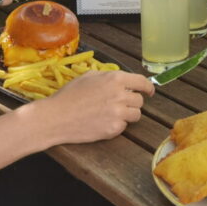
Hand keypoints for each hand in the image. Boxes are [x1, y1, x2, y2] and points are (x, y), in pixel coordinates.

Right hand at [36, 70, 153, 144]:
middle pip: (140, 100)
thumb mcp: (88, 76)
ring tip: (112, 114)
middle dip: (132, 102)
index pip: (142, 82)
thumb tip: (121, 80)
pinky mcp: (114, 129)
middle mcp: (120, 95)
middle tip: (120, 104)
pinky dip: (117, 125)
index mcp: (115, 79)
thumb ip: (108, 77)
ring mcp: (118, 113)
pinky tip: (103, 122)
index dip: (148, 87)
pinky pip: (124, 127)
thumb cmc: (69, 95)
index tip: (149, 91)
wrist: (56, 117)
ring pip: (136, 115)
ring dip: (128, 114)